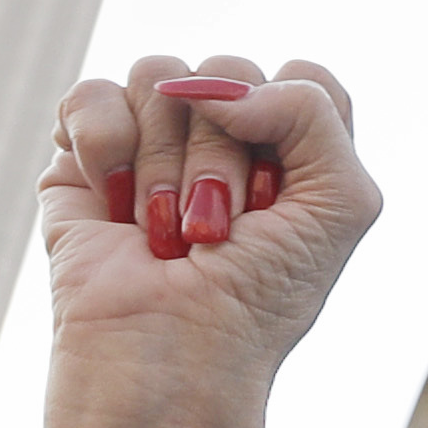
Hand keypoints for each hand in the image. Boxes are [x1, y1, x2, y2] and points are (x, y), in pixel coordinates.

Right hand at [37, 54, 381, 386]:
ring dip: (166, 166)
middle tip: (215, 230)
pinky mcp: (86, 154)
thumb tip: (219, 86)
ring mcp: (154, 140)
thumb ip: (315, 110)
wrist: (169, 353)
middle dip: (224, 159)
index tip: (277, 195)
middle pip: (230, 74)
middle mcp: (225, 135)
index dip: (290, 123)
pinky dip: (105, 148)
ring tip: (165, 232)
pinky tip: (114, 205)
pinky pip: (94, 93)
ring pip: (161, 77)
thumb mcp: (341, 203)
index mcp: (294, 149)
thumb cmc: (261, 294)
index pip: (303, 77)